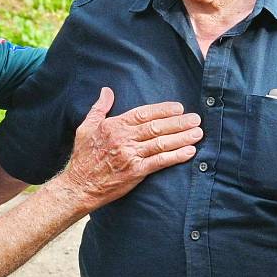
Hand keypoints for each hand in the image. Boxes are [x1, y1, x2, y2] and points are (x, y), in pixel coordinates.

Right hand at [58, 87, 201, 209]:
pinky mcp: (135, 172)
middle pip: (156, 127)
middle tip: (196, 119)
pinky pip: (159, 162)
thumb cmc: (83, 156)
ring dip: (182, 137)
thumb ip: (99, 108)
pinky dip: (176, 156)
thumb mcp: (86, 127)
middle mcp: (123, 139)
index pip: (143, 114)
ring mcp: (130, 156)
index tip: (179, 108)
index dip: (163, 110)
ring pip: (161, 143)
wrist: (79, 185)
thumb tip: (107, 91)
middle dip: (179, 122)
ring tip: (197, 133)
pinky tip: (189, 152)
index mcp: (114, 125)